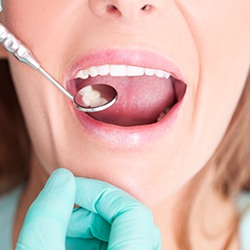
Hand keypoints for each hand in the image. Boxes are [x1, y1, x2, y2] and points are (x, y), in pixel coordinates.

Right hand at [16, 168, 161, 249]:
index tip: (70, 188)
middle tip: (65, 213)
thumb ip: (47, 216)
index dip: (99, 192)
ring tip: (67, 230)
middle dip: (95, 206)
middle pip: (132, 217)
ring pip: (129, 229)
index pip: (133, 212)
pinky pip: (123, 241)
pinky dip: (99, 235)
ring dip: (96, 220)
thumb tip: (63, 178)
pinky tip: (75, 242)